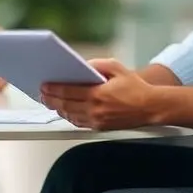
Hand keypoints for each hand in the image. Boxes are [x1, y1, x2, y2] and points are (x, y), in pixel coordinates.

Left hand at [40, 58, 160, 130]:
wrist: (150, 107)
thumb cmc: (136, 87)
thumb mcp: (116, 67)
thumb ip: (97, 64)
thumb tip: (83, 65)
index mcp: (97, 94)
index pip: (68, 91)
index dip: (53, 89)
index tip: (44, 85)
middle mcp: (95, 109)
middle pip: (65, 105)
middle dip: (51, 99)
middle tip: (43, 94)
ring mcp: (97, 121)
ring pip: (70, 116)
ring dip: (59, 109)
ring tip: (51, 102)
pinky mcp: (101, 128)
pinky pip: (80, 123)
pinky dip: (70, 117)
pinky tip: (66, 111)